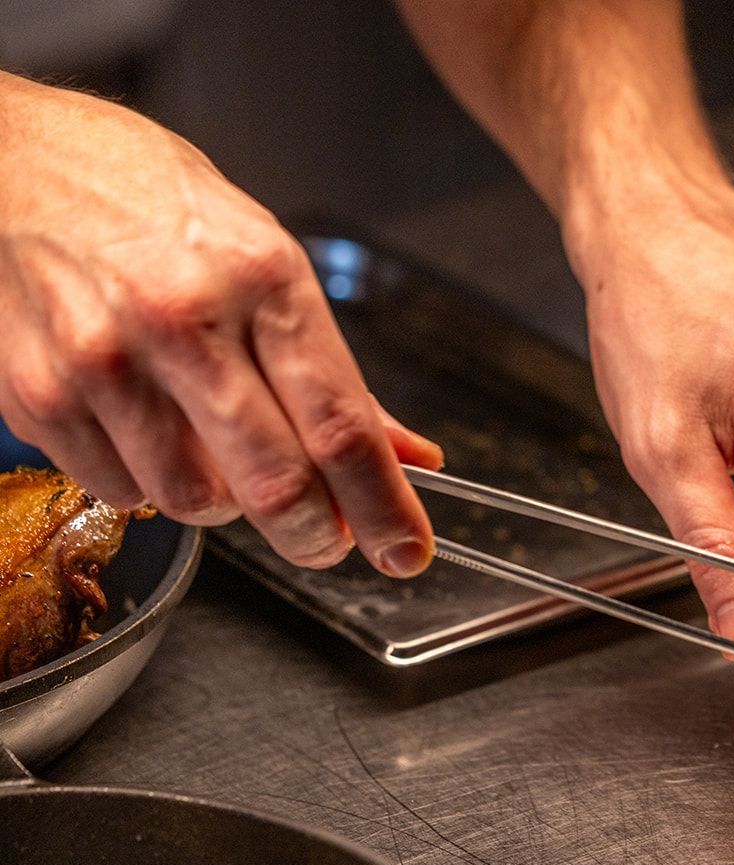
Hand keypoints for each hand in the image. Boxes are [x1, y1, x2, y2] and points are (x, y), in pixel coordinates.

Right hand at [0, 75, 439, 575]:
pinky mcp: (39, 394)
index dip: (382, 507)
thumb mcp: (269, 263)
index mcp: (263, 279)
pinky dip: (149, 484)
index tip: (406, 551)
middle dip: (318, 535)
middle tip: (328, 539)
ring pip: (196, 503)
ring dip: (226, 503)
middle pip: (276, 484)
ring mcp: (104, 361)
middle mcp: (183, 319)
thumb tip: (410, 458)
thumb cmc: (156, 208)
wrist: (17, 160)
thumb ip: (338, 375)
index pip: (340, 426)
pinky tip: (147, 427)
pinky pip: (121, 492)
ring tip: (218, 447)